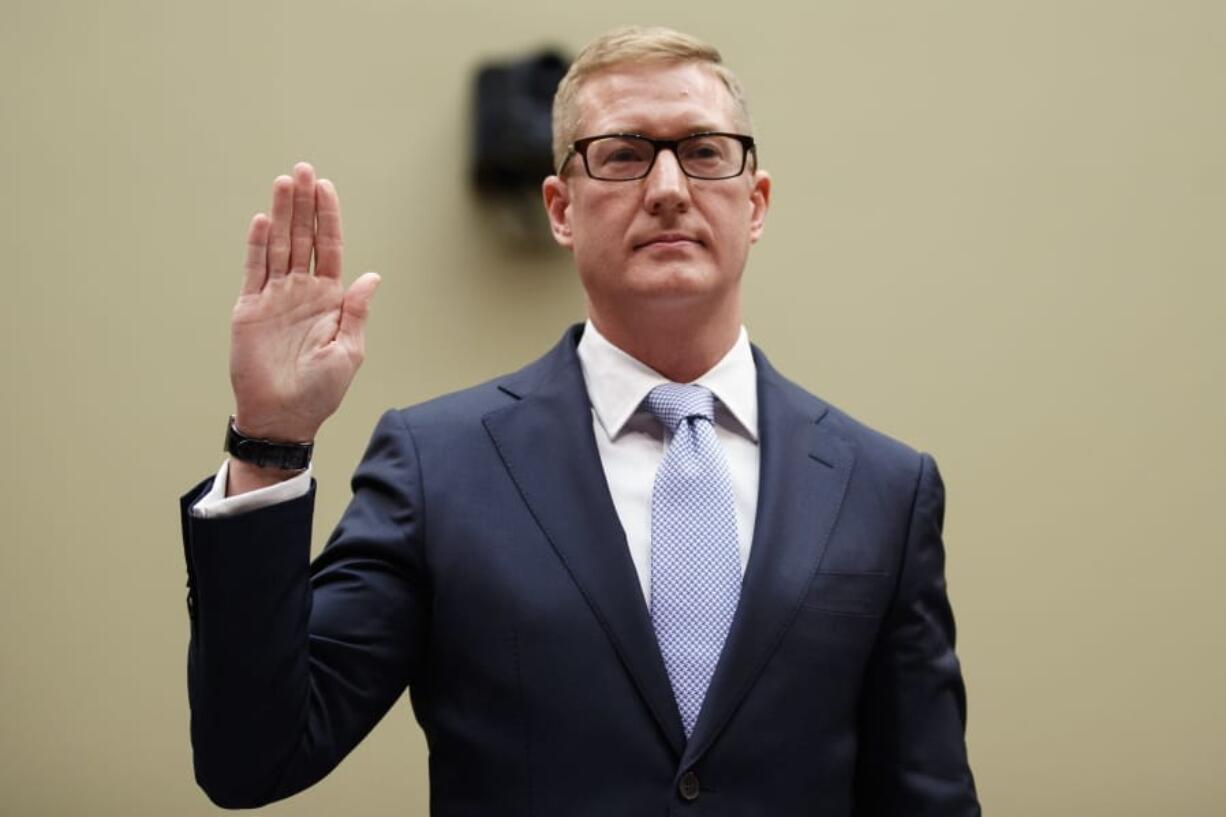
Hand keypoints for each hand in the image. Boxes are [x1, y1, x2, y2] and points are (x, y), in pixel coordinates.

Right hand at [229, 162, 379, 443]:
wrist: (284, 417)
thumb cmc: (321, 391)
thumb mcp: (349, 351)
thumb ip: (356, 312)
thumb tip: (372, 276)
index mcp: (329, 299)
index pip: (329, 248)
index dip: (328, 218)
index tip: (326, 188)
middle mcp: (301, 292)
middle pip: (302, 238)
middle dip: (304, 204)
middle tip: (304, 169)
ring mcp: (274, 298)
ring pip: (278, 246)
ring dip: (280, 215)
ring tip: (284, 182)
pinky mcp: (249, 310)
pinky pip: (253, 271)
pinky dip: (256, 246)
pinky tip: (261, 220)